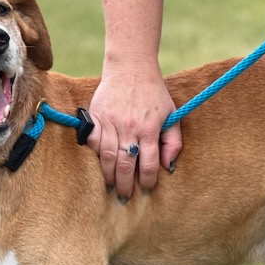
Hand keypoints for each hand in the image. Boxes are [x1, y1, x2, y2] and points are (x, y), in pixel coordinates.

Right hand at [88, 63, 182, 198]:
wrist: (131, 67)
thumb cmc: (154, 93)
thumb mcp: (172, 115)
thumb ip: (173, 142)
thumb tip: (168, 166)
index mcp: (150, 129)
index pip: (149, 163)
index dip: (148, 180)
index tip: (147, 187)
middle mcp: (129, 127)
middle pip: (125, 164)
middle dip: (125, 184)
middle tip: (125, 196)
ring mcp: (110, 121)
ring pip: (106, 156)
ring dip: (108, 174)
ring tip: (111, 184)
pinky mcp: (96, 115)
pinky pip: (91, 140)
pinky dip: (93, 153)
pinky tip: (97, 162)